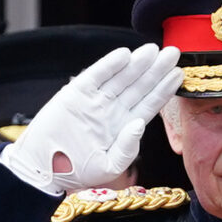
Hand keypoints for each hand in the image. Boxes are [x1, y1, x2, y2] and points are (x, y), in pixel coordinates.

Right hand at [0, 44, 182, 195]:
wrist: (42, 167)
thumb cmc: (76, 171)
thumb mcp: (109, 166)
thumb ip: (127, 149)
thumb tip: (141, 124)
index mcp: (124, 127)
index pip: (149, 104)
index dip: (164, 90)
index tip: (179, 75)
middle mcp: (112, 110)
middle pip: (139, 87)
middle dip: (156, 70)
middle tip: (174, 53)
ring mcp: (95, 100)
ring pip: (121, 78)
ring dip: (138, 64)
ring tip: (154, 50)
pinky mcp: (77, 93)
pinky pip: (96, 75)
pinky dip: (109, 65)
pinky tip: (125, 55)